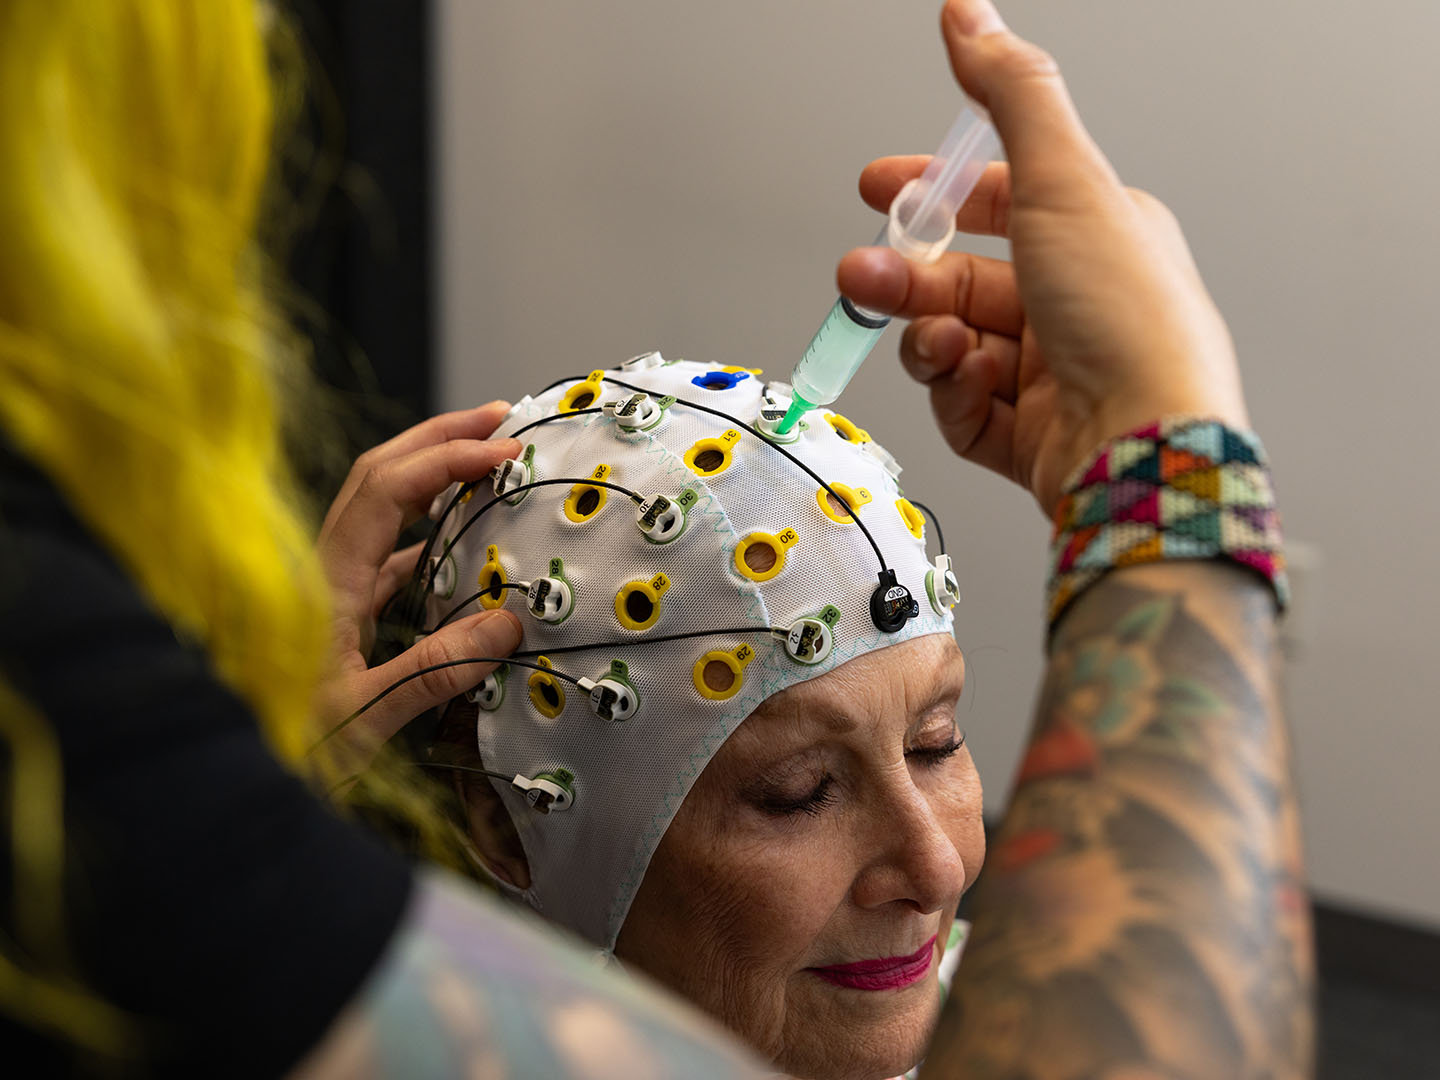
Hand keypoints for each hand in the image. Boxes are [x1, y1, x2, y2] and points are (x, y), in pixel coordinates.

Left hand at [315, 402, 523, 772]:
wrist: (231, 780)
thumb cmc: (279, 751)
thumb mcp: (360, 718)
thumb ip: (432, 671)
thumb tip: (506, 624)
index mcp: (324, 582)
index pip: (388, 491)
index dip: (445, 459)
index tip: (501, 450)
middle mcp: (322, 571)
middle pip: (379, 475)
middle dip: (438, 437)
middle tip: (499, 418)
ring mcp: (328, 590)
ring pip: (383, 510)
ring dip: (434, 476)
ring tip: (486, 462)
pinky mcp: (337, 616)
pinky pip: (387, 557)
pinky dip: (429, 535)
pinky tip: (462, 545)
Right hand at [837, 0, 1247, 515]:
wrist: (1142, 445)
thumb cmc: (1127, 320)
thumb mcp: (1062, 180)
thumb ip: (1011, 96)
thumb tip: (970, 16)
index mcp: (1093, 236)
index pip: (999, 202)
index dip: (935, 193)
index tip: (878, 189)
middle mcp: (1073, 303)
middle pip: (961, 277)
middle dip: (907, 275)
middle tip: (863, 275)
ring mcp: (1049, 373)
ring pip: (953, 341)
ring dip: (928, 335)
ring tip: (932, 339)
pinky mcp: (1027, 434)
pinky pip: (961, 404)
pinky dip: (954, 390)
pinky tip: (969, 380)